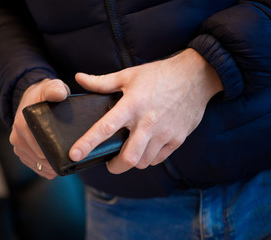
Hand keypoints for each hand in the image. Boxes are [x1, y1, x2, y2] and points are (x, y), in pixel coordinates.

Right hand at [10, 79, 69, 178]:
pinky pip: (37, 168)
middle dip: (56, 159)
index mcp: (22, 124)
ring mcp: (19, 147)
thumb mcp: (52, 87)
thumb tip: (60, 94)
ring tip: (67, 160)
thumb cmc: (44, 94)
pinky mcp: (22, 154)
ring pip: (39, 166)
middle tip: (73, 157)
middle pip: (40, 158)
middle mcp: (17, 137)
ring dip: (53, 166)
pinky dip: (48, 169)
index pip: (40, 147)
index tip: (71, 151)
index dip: (56, 152)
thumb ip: (56, 89)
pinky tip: (59, 164)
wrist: (32, 99)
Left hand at [69, 48, 222, 173]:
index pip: (105, 128)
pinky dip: (149, 158)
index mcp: (132, 105)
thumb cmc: (159, 75)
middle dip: (115, 167)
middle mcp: (148, 122)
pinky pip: (159, 158)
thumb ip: (102, 81)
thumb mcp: (129, 75)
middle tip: (110, 162)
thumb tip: (79, 78)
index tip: (74, 155)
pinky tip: (146, 147)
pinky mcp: (177, 139)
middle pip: (128, 158)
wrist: (196, 76)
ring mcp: (164, 133)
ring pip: (143, 162)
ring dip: (133, 161)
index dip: (88, 144)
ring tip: (130, 151)